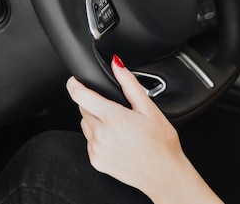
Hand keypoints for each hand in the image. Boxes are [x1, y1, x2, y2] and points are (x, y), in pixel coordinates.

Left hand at [66, 55, 221, 203]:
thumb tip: (117, 64)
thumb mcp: (149, 108)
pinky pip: (89, 142)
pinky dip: (98, 138)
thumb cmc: (161, 143)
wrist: (164, 175)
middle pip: (83, 109)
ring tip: (118, 128)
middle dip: (94, 104)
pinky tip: (116, 141)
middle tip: (115, 110)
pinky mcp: (96, 161)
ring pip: (85, 125)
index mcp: (113, 117)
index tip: (74, 80)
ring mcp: (96, 149)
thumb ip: (129, 84)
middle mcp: (101, 134)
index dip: (74, 84)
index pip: (80, 95)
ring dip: (95, 121)